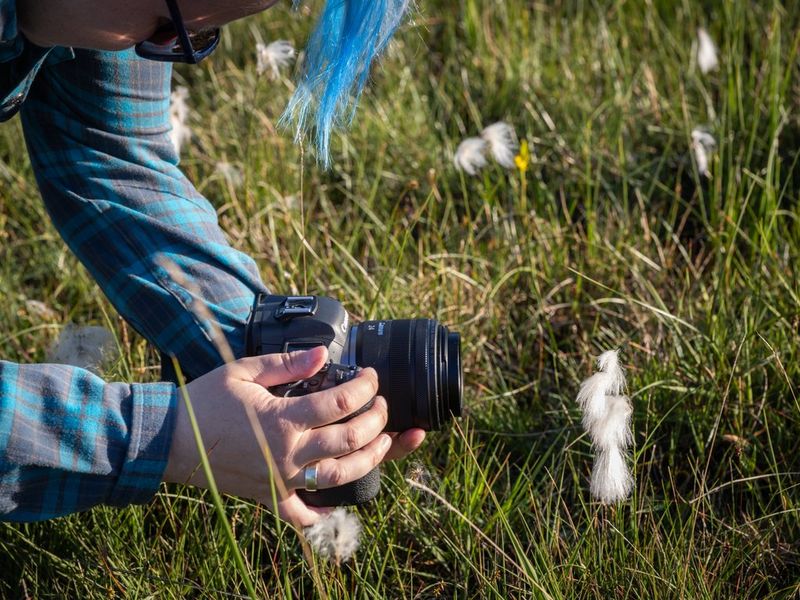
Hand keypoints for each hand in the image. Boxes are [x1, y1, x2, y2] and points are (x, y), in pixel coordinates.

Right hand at [162, 346, 425, 525]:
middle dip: (377, 420)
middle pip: (352, 440)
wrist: (169, 439)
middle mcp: (288, 453)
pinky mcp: (270, 496)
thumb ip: (286, 364)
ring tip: (385, 442)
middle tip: (382, 405)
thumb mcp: (243, 371)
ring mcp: (281, 479)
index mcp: (283, 419)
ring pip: (341, 476)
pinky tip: (338, 502)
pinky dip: (322, 512)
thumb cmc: (204, 401)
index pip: (342, 402)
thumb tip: (323, 354)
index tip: (372, 376)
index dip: (366, 387)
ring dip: (371, 459)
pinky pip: (301, 514)